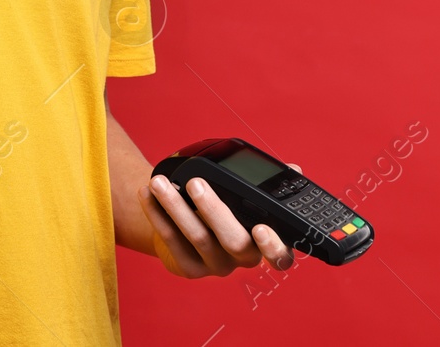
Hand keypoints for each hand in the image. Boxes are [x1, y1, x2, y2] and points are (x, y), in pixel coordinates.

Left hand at [137, 163, 302, 278]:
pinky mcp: (189, 268)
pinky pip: (172, 241)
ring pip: (198, 238)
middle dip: (214, 210)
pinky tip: (147, 194)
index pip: (280, 257)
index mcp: (265, 243)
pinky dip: (157, 214)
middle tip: (196, 183)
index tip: (262, 228)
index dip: (273, 246)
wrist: (189, 222)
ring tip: (159, 182)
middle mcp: (243, 259)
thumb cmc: (227, 204)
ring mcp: (216, 266)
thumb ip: (269, 185)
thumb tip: (293, 170)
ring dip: (176, 206)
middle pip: (234, 241)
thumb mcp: (248, 196)